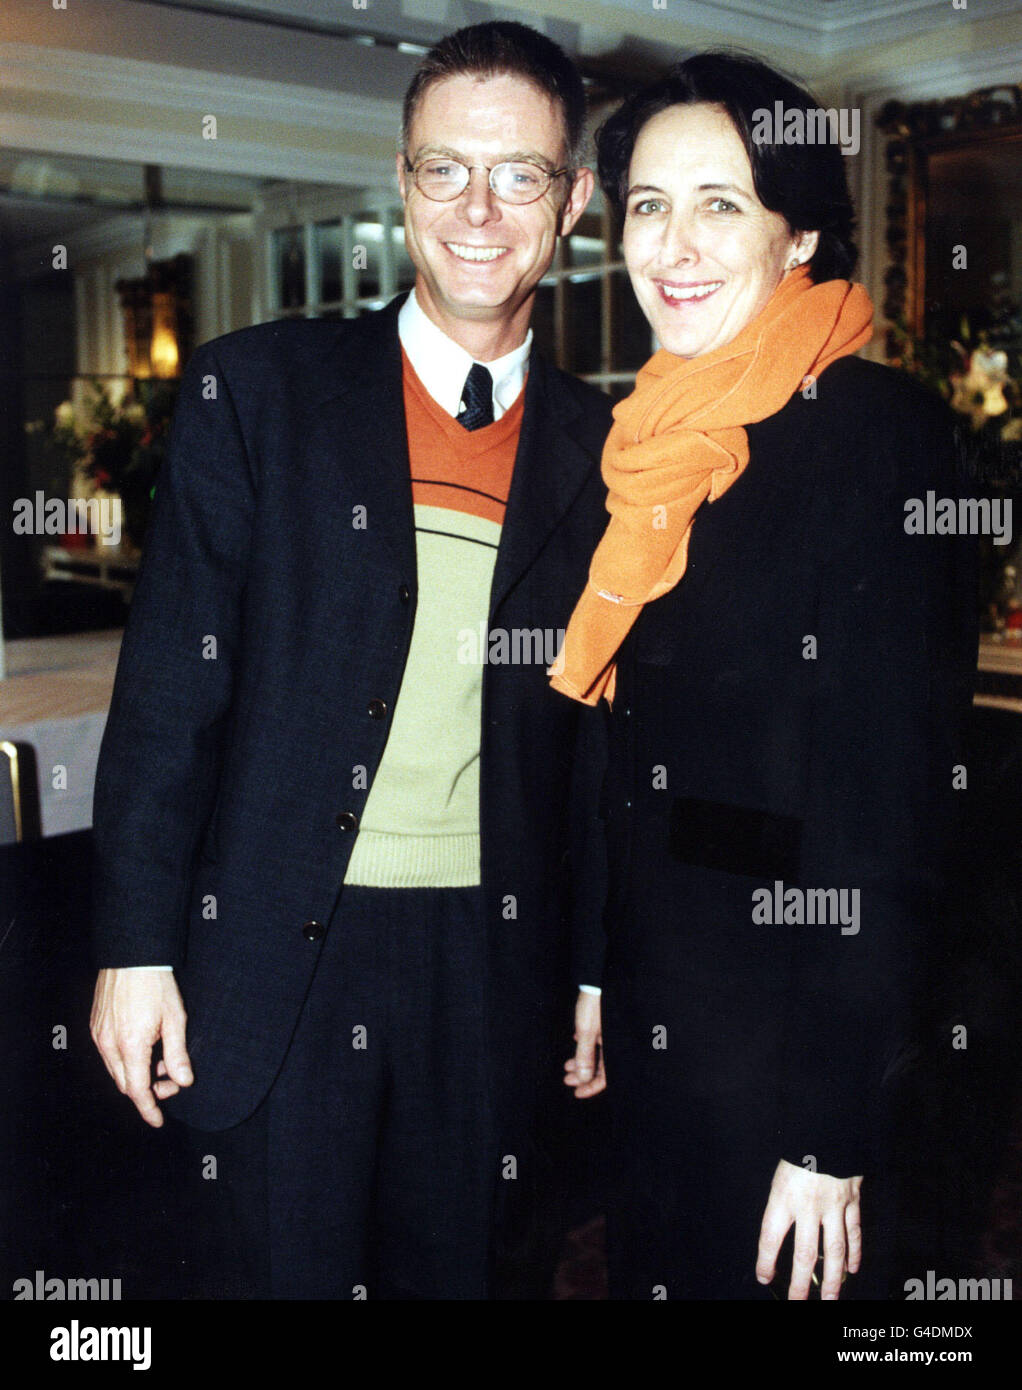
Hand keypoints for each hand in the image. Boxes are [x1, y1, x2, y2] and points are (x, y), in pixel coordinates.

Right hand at [90, 969, 192, 1127]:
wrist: (131, 956)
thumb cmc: (156, 984)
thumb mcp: (175, 1018)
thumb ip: (177, 1053)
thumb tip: (183, 1081)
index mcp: (130, 1046)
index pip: (137, 1090)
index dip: (149, 1108)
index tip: (158, 1121)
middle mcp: (109, 1044)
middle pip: (125, 1084)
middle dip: (148, 1090)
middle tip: (172, 1081)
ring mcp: (99, 1035)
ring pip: (116, 1070)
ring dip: (137, 1074)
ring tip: (162, 1060)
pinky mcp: (95, 1026)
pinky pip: (109, 1055)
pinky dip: (127, 1060)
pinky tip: (146, 1047)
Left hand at [563, 990, 605, 1097]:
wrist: (598, 979)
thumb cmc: (594, 1004)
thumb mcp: (586, 1032)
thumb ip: (585, 1056)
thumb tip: (583, 1079)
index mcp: (615, 1047)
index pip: (606, 1077)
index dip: (591, 1087)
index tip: (577, 1093)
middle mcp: (615, 1043)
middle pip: (601, 1067)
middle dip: (583, 1075)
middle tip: (567, 1079)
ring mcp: (610, 1034)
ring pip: (597, 1054)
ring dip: (581, 1061)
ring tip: (567, 1066)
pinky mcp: (605, 1023)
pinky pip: (596, 1041)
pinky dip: (585, 1046)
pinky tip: (576, 1042)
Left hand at [756, 1158, 862, 1298]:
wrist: (827, 1124)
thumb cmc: (797, 1149)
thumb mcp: (779, 1173)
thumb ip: (781, 1203)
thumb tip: (780, 1232)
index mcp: (783, 1196)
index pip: (770, 1237)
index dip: (766, 1261)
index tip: (764, 1277)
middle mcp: (808, 1205)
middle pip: (805, 1253)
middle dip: (801, 1283)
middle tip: (798, 1302)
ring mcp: (833, 1205)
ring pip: (834, 1249)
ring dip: (833, 1277)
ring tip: (830, 1298)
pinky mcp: (852, 1200)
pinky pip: (854, 1232)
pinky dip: (855, 1252)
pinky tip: (853, 1268)